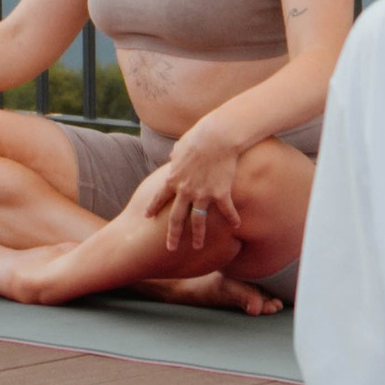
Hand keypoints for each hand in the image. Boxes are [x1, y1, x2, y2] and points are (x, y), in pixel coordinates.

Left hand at [147, 118, 245, 258]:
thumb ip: (175, 155)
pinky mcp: (220, 193)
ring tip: (197, 246)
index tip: (147, 216)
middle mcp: (186, 190)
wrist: (217, 137)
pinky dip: (232, 218)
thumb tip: (173, 156)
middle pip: (176, 217)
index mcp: (174, 178)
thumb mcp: (181, 146)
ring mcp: (203, 194)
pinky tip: (236, 225)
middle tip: (170, 247)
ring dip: (197, 235)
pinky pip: (226, 210)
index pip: (159, 197)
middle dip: (172, 234)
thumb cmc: (198, 137)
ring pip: (198, 220)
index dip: (153, 207)